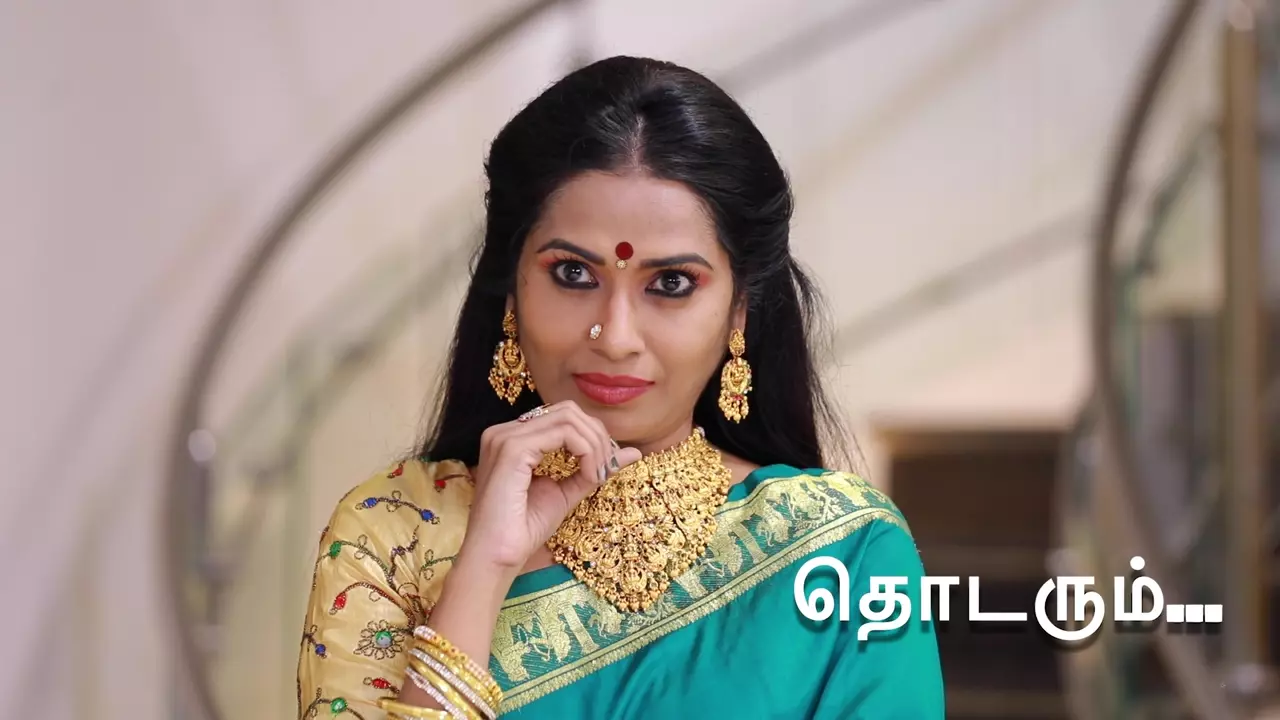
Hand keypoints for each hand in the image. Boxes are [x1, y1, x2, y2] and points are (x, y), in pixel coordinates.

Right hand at [458, 400, 642, 574]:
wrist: (497, 558)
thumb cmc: (523, 530)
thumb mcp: (566, 492)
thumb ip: (594, 468)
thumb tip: (633, 452)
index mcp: (512, 438)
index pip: (563, 416)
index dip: (593, 436)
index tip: (606, 468)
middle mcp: (505, 431)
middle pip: (568, 411)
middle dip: (597, 437)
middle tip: (606, 470)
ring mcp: (506, 437)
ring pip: (569, 419)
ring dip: (595, 446)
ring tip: (597, 476)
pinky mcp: (512, 449)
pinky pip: (564, 434)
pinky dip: (587, 453)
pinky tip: (588, 477)